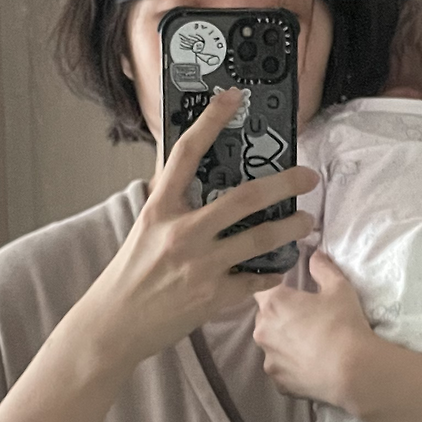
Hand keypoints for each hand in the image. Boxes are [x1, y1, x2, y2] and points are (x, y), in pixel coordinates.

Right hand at [78, 87, 318, 367]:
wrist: (114, 324)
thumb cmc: (130, 274)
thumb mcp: (145, 227)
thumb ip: (173, 203)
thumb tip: (199, 176)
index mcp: (160, 208)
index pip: (186, 153)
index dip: (210, 120)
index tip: (233, 97)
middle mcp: (181, 233)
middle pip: (244, 198)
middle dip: (283, 183)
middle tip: (307, 177)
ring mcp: (199, 266)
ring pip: (259, 239)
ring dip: (291, 227)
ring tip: (305, 221)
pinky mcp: (212, 297)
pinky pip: (255, 279)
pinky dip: (271, 272)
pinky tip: (279, 266)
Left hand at [252, 248, 374, 407]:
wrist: (352, 371)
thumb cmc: (343, 323)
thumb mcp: (339, 288)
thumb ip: (323, 268)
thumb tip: (315, 255)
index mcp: (273, 303)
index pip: (263, 290)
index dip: (279, 293)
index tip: (296, 298)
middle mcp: (262, 331)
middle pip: (265, 319)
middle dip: (280, 319)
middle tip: (307, 322)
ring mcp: (268, 359)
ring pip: (272, 346)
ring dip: (284, 344)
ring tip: (310, 348)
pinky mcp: (277, 382)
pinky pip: (281, 369)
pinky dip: (292, 367)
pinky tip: (311, 366)